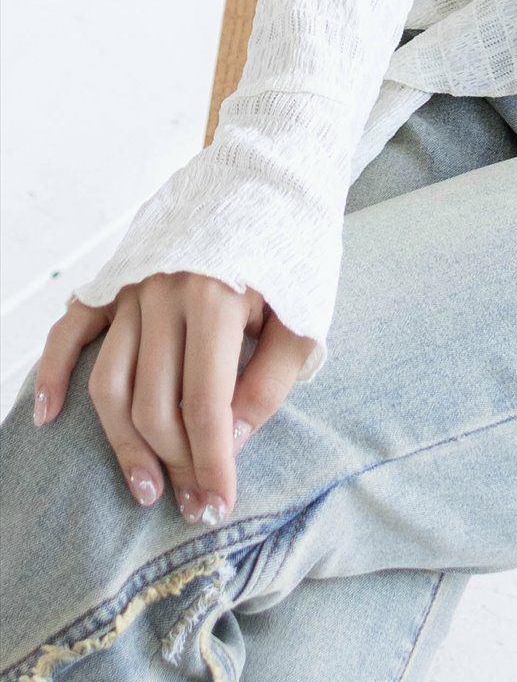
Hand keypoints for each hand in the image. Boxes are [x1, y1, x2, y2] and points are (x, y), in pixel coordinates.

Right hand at [31, 273, 311, 521]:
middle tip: (192, 500)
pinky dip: (53, 374)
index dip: (211, 462)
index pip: (205, 404)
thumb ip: (269, 381)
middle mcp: (164, 294)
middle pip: (154, 402)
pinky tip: (47, 416)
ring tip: (146, 486)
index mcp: (216, 299)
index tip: (217, 504)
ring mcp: (132, 287)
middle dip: (175, 461)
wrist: (269, 177)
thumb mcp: (303, 315)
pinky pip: (71, 331)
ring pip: (110, 383)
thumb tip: (231, 441)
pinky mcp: (113, 279)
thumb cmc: (292, 249)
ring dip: (124, 442)